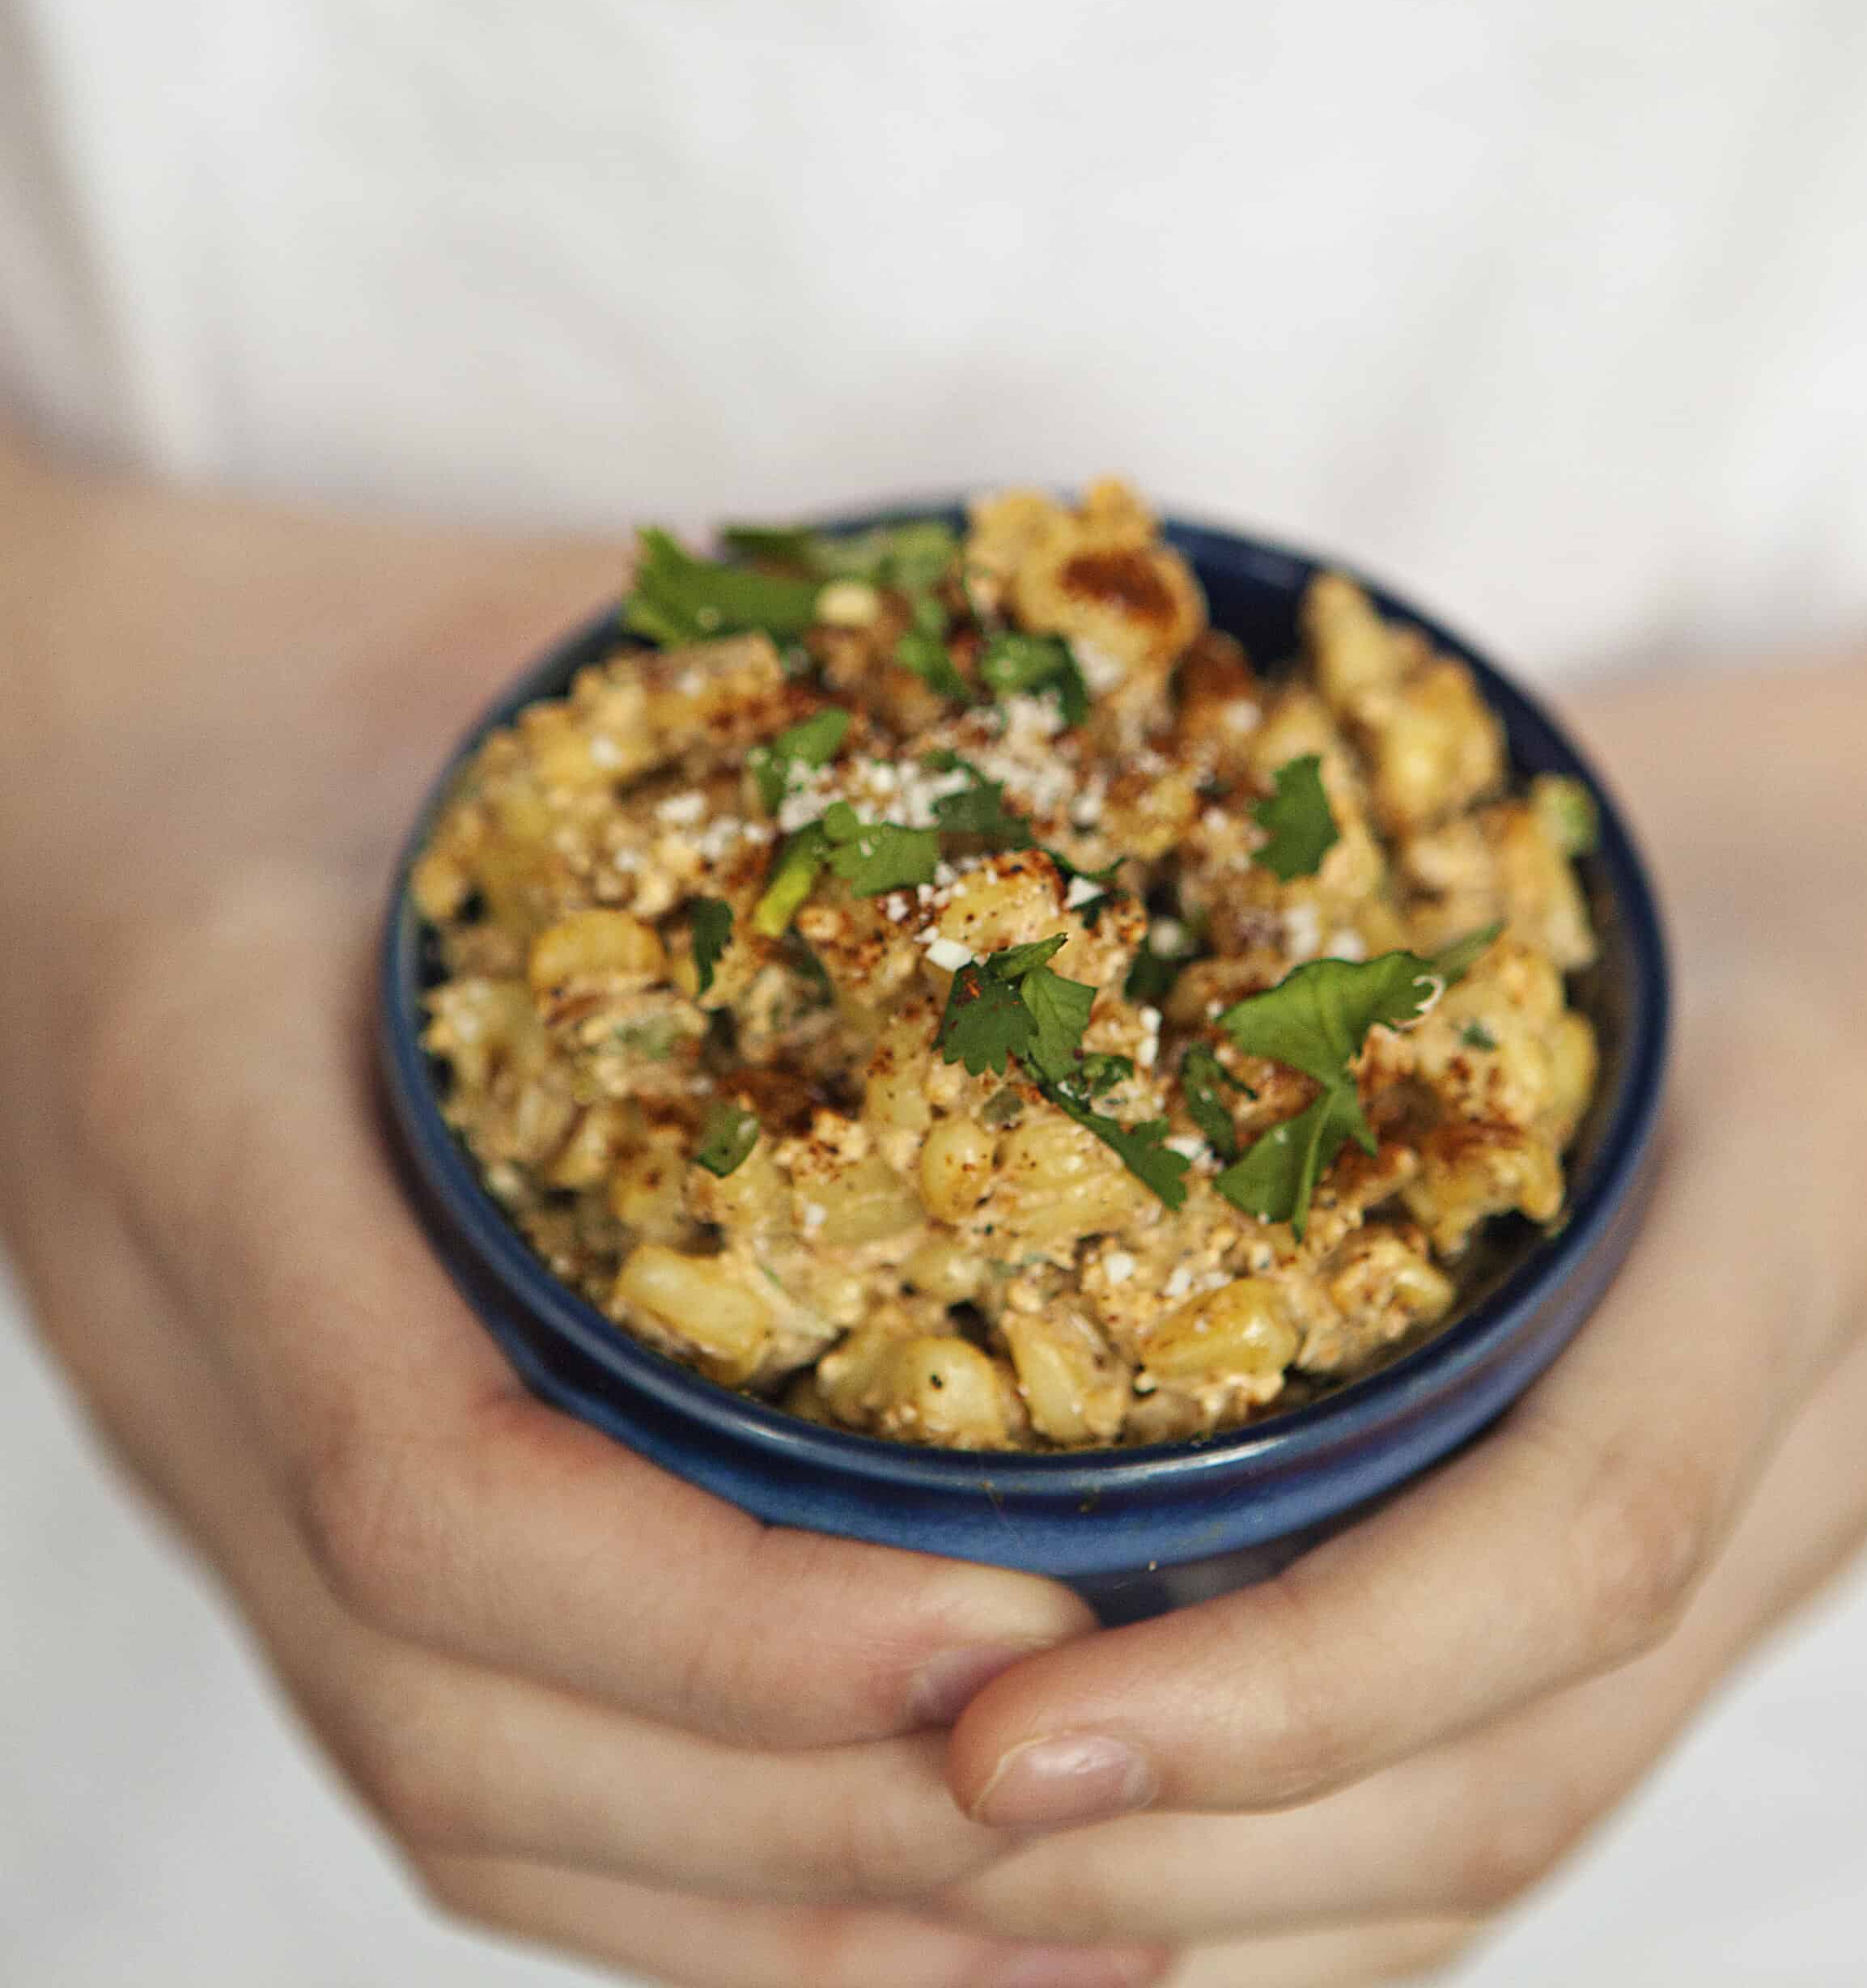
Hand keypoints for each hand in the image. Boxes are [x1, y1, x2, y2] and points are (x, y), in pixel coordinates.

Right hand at [0, 434, 1167, 1987]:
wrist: (68, 745)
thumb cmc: (318, 691)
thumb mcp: (511, 663)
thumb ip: (756, 709)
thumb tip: (1105, 738)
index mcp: (218, 1122)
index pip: (430, 1481)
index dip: (717, 1615)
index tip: (1003, 1638)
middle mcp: (207, 1348)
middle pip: (457, 1718)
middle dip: (790, 1823)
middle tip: (1104, 1822)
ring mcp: (234, 1451)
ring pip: (459, 1789)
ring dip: (758, 1911)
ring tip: (1060, 1938)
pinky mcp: (303, 1482)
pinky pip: (465, 1742)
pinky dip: (682, 1866)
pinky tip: (900, 1889)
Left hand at [912, 553, 1866, 1981]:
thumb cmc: (1776, 838)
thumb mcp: (1605, 819)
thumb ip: (1369, 902)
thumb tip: (1020, 957)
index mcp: (1802, 1206)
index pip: (1581, 1531)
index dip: (1299, 1679)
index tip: (1001, 1738)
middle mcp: (1800, 1429)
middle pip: (1514, 1762)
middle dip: (1192, 1846)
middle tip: (892, 1826)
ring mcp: (1766, 1534)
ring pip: (1509, 1825)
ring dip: (1219, 1909)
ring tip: (943, 1894)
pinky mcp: (1703, 1561)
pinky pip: (1514, 1778)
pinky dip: (1302, 1875)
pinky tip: (1098, 1882)